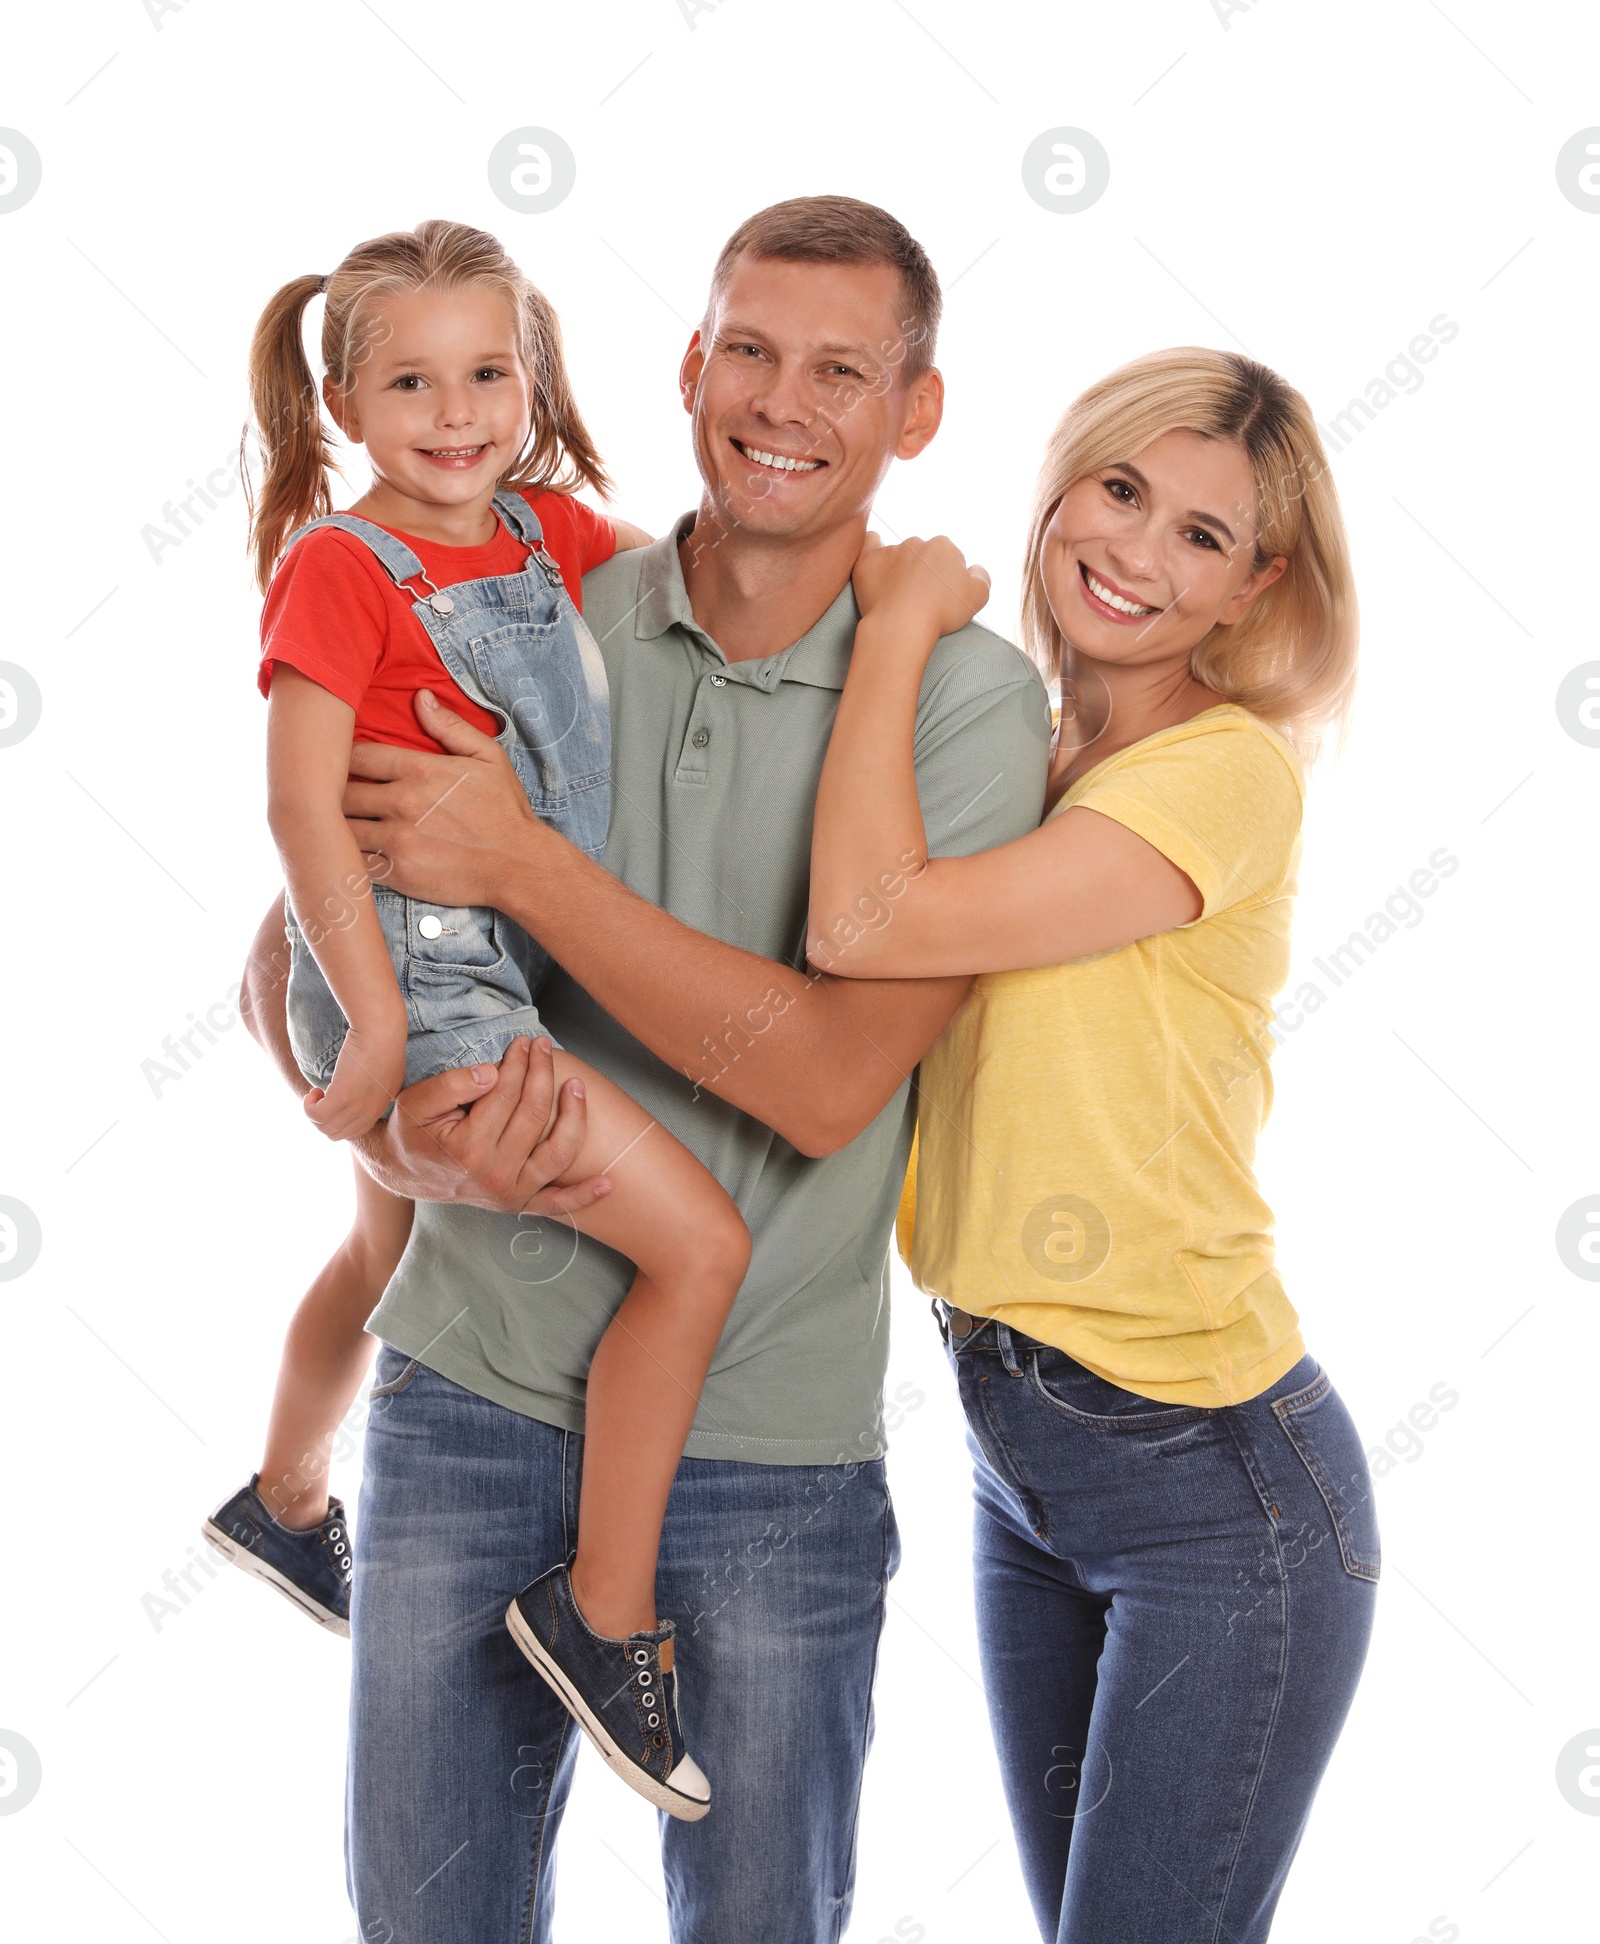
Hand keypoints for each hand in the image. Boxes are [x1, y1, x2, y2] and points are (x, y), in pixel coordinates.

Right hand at [304, 1020, 407, 1140]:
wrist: (382, 1032)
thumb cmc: (386, 1044)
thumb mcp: (390, 1073)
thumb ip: (383, 1088)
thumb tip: (379, 1091)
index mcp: (379, 1109)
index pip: (353, 1132)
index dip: (338, 1121)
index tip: (333, 1101)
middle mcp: (368, 1113)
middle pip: (336, 1134)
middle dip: (323, 1119)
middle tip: (321, 1097)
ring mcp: (356, 1107)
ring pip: (324, 1127)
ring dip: (314, 1112)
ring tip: (316, 1092)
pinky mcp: (342, 1096)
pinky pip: (316, 1115)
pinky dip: (308, 1106)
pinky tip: (313, 1091)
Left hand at [343, 690, 541, 907]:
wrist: (520, 866)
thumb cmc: (505, 811)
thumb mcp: (488, 758)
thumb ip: (450, 726)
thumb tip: (419, 697)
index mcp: (420, 770)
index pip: (357, 754)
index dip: (340, 756)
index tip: (336, 761)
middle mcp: (403, 802)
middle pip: (341, 790)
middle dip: (330, 790)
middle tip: (323, 793)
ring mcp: (397, 839)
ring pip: (341, 826)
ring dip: (332, 823)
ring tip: (327, 822)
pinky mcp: (397, 872)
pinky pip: (355, 860)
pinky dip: (346, 855)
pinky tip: (347, 851)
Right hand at [355, 1036, 611, 1218]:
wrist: (406, 1174)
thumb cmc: (413, 1133)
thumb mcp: (416, 1103)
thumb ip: (451, 1085)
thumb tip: (492, 1072)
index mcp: (467, 1149)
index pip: (506, 1094)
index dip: (518, 1063)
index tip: (522, 1043)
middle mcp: (494, 1175)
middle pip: (534, 1114)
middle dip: (542, 1073)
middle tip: (543, 1047)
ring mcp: (511, 1194)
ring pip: (558, 1152)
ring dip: (575, 1117)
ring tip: (576, 1085)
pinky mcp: (521, 1205)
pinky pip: (558, 1203)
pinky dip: (584, 1195)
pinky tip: (607, 1182)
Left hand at [851, 533, 990, 639]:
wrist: (902, 624)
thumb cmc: (941, 613)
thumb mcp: (978, 597)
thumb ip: (982, 577)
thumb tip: (975, 568)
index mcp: (944, 547)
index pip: (949, 558)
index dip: (947, 579)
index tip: (941, 597)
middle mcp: (917, 542)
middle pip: (924, 555)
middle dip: (924, 572)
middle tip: (921, 599)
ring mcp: (891, 550)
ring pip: (899, 553)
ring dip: (900, 567)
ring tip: (899, 594)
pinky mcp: (869, 560)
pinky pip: (870, 543)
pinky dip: (873, 549)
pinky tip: (875, 561)